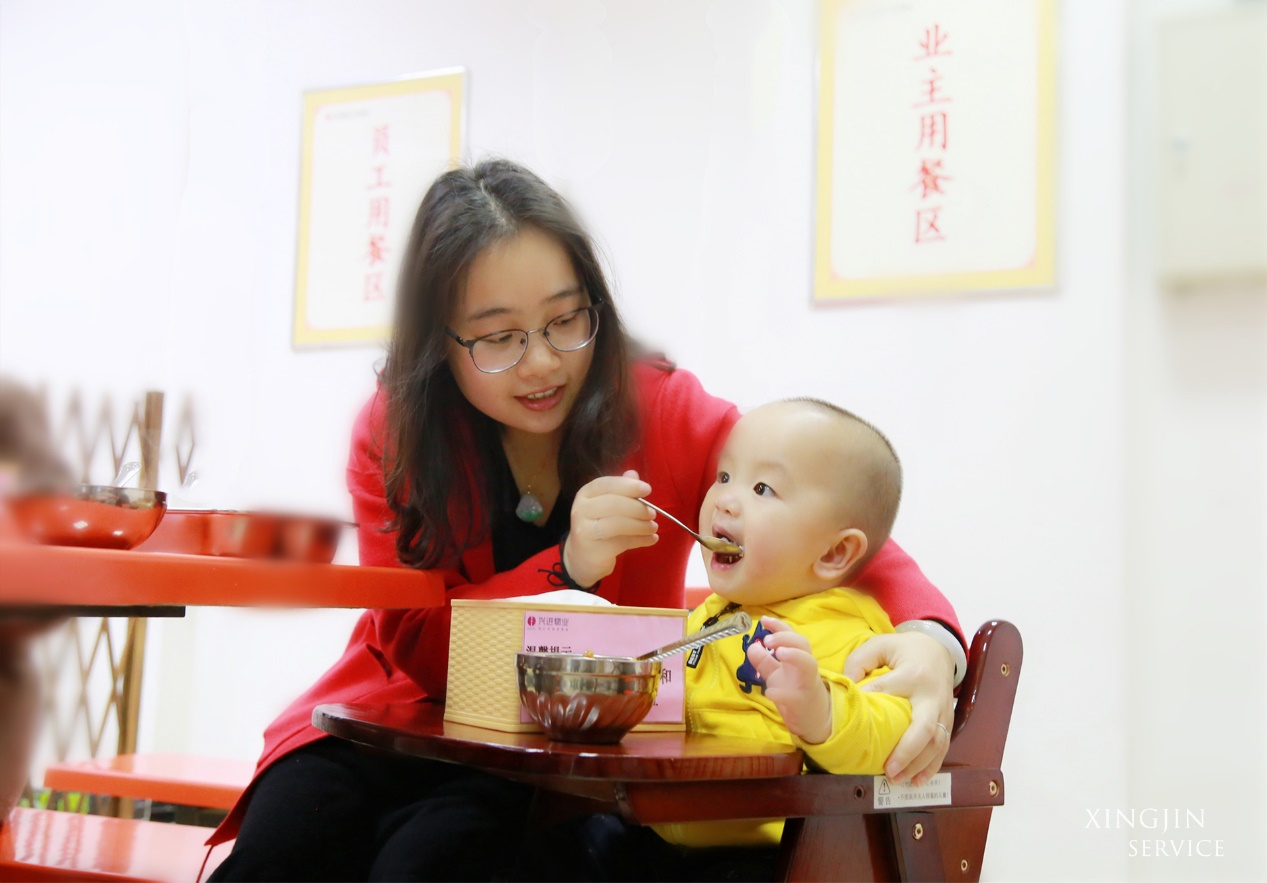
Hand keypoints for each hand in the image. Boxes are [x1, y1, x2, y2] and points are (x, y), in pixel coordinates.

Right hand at [562, 470, 657, 588]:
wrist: (582, 557)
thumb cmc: (599, 526)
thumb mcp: (607, 505)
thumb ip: (621, 490)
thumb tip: (634, 474)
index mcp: (585, 494)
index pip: (606, 484)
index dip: (628, 485)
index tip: (647, 489)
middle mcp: (581, 510)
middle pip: (612, 504)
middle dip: (637, 508)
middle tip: (652, 513)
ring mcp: (585, 530)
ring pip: (617, 524)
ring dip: (641, 525)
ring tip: (653, 527)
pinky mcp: (593, 550)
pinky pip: (622, 542)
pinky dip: (640, 540)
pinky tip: (652, 539)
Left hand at [745, 617, 831, 744]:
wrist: (812, 719)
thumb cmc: (794, 691)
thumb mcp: (777, 674)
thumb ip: (764, 661)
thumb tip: (752, 646)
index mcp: (797, 658)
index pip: (792, 636)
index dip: (779, 626)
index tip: (764, 620)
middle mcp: (804, 667)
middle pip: (803, 644)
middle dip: (786, 638)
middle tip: (768, 640)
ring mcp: (805, 684)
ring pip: (808, 664)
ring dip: (794, 655)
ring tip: (779, 653)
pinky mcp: (802, 703)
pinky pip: (793, 697)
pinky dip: (780, 694)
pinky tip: (769, 693)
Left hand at [843, 631, 953, 784]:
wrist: (939, 650)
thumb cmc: (904, 650)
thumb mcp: (881, 644)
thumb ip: (860, 661)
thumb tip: (847, 688)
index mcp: (913, 673)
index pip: (888, 691)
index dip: (871, 704)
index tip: (854, 722)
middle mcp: (932, 694)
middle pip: (924, 727)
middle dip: (906, 751)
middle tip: (887, 769)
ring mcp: (943, 710)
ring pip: (936, 743)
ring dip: (917, 764)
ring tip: (896, 779)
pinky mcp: (948, 721)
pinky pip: (943, 747)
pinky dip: (931, 766)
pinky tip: (917, 781)